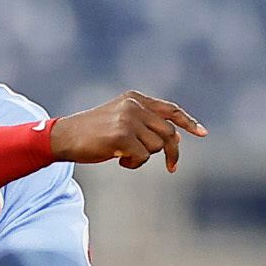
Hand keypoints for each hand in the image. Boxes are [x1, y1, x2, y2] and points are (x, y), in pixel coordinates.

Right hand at [48, 92, 206, 171]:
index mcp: (135, 98)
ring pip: (156, 146)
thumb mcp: (120, 122)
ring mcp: (128, 119)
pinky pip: (143, 156)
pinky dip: (133, 164)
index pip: (170, 109)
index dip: (188, 122)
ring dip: (143, 158)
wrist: (63, 137)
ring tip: (124, 156)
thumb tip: (175, 138)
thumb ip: (145, 125)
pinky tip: (118, 160)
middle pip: (168, 133)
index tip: (202, 134)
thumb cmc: (91, 133)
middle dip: (172, 152)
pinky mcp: (121, 135)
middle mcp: (134, 105)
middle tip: (171, 167)